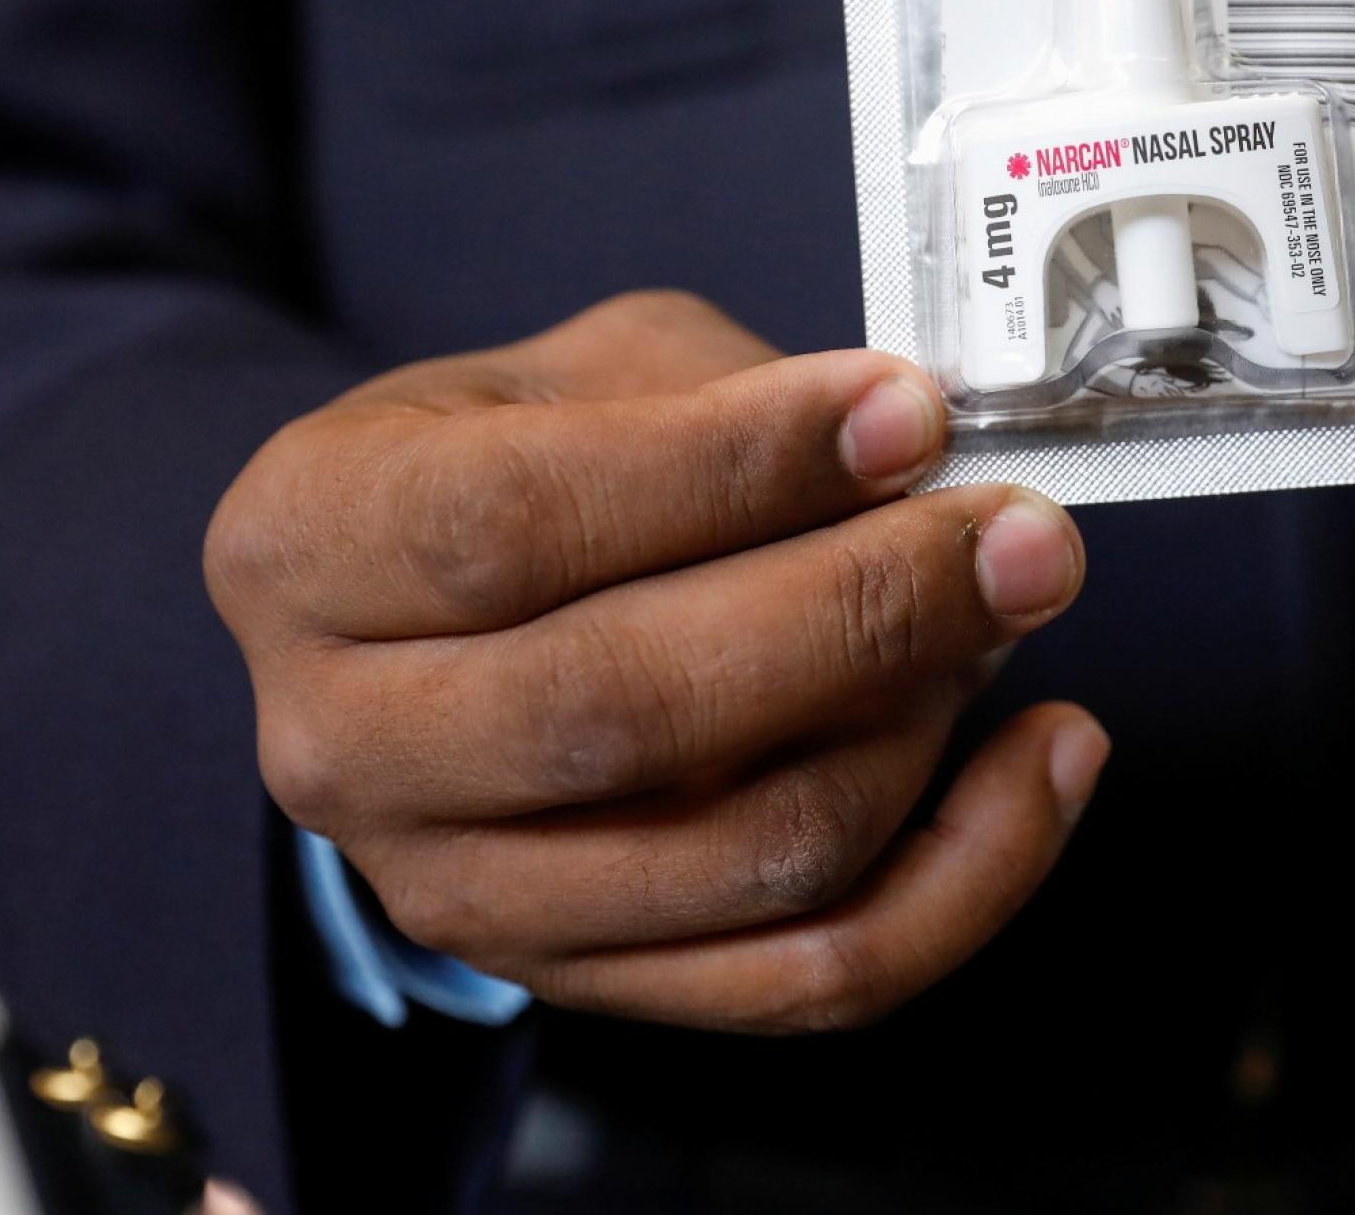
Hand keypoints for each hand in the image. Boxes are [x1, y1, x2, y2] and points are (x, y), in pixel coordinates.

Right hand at [208, 291, 1104, 1031]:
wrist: (425, 630)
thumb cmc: (514, 465)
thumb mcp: (576, 370)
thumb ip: (720, 392)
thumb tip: (910, 449)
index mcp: (306, 549)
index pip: (514, 521)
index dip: (731, 466)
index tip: (903, 413)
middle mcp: (348, 748)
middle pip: (625, 710)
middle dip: (862, 609)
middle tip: (1019, 529)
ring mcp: (464, 896)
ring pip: (745, 854)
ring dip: (926, 723)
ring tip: (1011, 603)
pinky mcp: (592, 984)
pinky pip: (813, 978)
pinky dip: (970, 872)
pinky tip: (1048, 751)